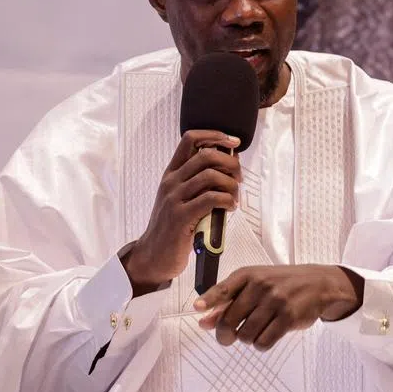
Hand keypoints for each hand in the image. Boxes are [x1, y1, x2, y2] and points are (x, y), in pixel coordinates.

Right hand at [121, 130, 241, 295]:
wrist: (153, 255)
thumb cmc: (173, 227)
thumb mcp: (182, 198)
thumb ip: (199, 182)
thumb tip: (229, 165)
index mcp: (172, 174)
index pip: (190, 139)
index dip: (215, 135)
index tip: (233, 142)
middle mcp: (171, 182)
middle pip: (206, 155)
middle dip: (230, 162)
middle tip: (239, 177)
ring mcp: (174, 199)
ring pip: (211, 176)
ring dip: (231, 184)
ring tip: (234, 197)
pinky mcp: (181, 217)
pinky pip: (211, 199)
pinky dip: (227, 201)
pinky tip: (230, 208)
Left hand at [193, 264, 364, 349]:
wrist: (319, 283)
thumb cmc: (283, 284)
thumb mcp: (256, 285)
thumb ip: (230, 302)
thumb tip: (204, 321)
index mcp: (249, 275)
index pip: (223, 289)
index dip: (208, 300)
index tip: (197, 309)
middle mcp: (261, 286)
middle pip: (229, 321)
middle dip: (224, 335)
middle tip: (227, 338)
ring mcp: (275, 301)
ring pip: (245, 335)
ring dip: (246, 339)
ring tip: (255, 331)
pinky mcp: (288, 317)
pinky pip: (263, 342)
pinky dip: (260, 345)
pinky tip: (265, 337)